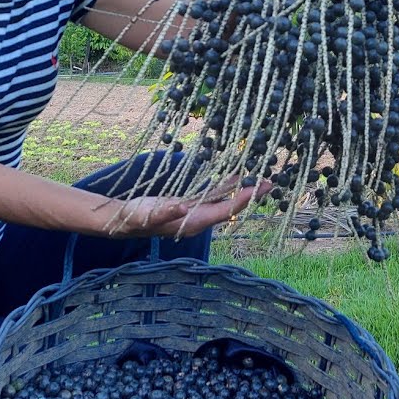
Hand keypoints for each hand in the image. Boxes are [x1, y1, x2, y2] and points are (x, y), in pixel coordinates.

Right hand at [93, 176, 271, 239]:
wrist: (125, 221)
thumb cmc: (136, 218)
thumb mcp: (147, 214)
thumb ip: (165, 212)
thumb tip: (181, 206)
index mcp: (195, 222)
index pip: (227, 210)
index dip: (245, 199)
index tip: (263, 187)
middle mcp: (201, 219)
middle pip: (232, 206)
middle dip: (252, 195)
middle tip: (273, 181)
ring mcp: (198, 212)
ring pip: (226, 200)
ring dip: (243, 190)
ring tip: (261, 177)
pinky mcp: (192, 204)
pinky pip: (215, 194)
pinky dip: (228, 185)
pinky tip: (236, 176)